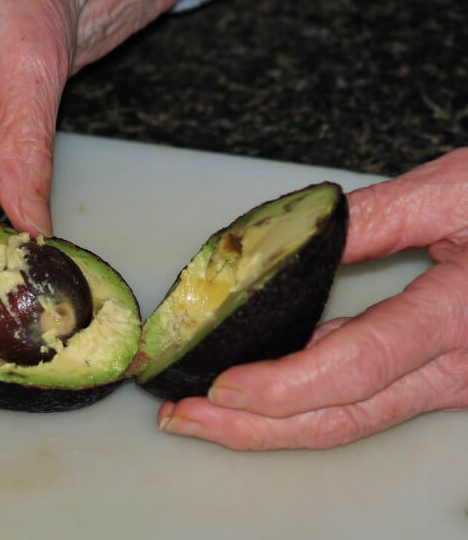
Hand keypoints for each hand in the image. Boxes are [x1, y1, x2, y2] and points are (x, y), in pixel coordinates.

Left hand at [158, 148, 467, 449]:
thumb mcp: (454, 192)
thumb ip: (372, 219)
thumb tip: (296, 240)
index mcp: (460, 317)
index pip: (357, 366)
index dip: (283, 385)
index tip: (219, 388)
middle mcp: (456, 370)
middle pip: (342, 416)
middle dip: (253, 428)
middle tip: (181, 419)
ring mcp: (448, 385)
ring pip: (349, 421)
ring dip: (268, 426)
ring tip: (201, 417)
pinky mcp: (437, 379)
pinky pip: (361, 404)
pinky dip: (299, 405)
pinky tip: (255, 398)